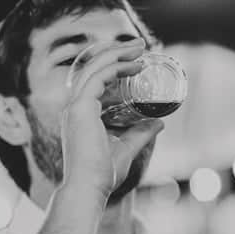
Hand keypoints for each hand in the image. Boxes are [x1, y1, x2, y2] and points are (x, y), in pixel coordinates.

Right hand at [60, 38, 163, 200]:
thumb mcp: (127, 148)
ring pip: (95, 67)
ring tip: (140, 48)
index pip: (94, 79)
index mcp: (81, 114)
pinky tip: (134, 65)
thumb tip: (159, 122)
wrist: (89, 188)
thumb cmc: (103, 174)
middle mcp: (75, 107)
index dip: (114, 64)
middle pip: (93, 68)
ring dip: (118, 53)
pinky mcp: (81, 108)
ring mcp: (75, 106)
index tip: (136, 59)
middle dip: (117, 52)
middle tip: (141, 45)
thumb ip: (141, 134)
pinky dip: (116, 67)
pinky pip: (99, 78)